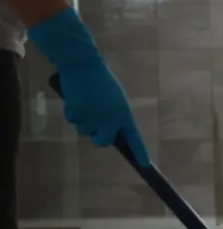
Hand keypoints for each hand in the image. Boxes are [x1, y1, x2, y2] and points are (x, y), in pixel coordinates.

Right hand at [27, 8, 149, 166]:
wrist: (83, 64)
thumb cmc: (100, 80)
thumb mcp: (115, 99)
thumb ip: (115, 116)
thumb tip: (111, 132)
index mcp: (125, 113)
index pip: (134, 137)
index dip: (139, 152)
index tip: (144, 164)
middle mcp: (111, 119)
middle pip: (103, 142)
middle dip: (98, 137)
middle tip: (96, 126)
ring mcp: (93, 118)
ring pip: (85, 131)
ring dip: (84, 120)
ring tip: (86, 101)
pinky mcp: (77, 114)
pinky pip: (73, 120)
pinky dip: (72, 111)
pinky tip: (76, 98)